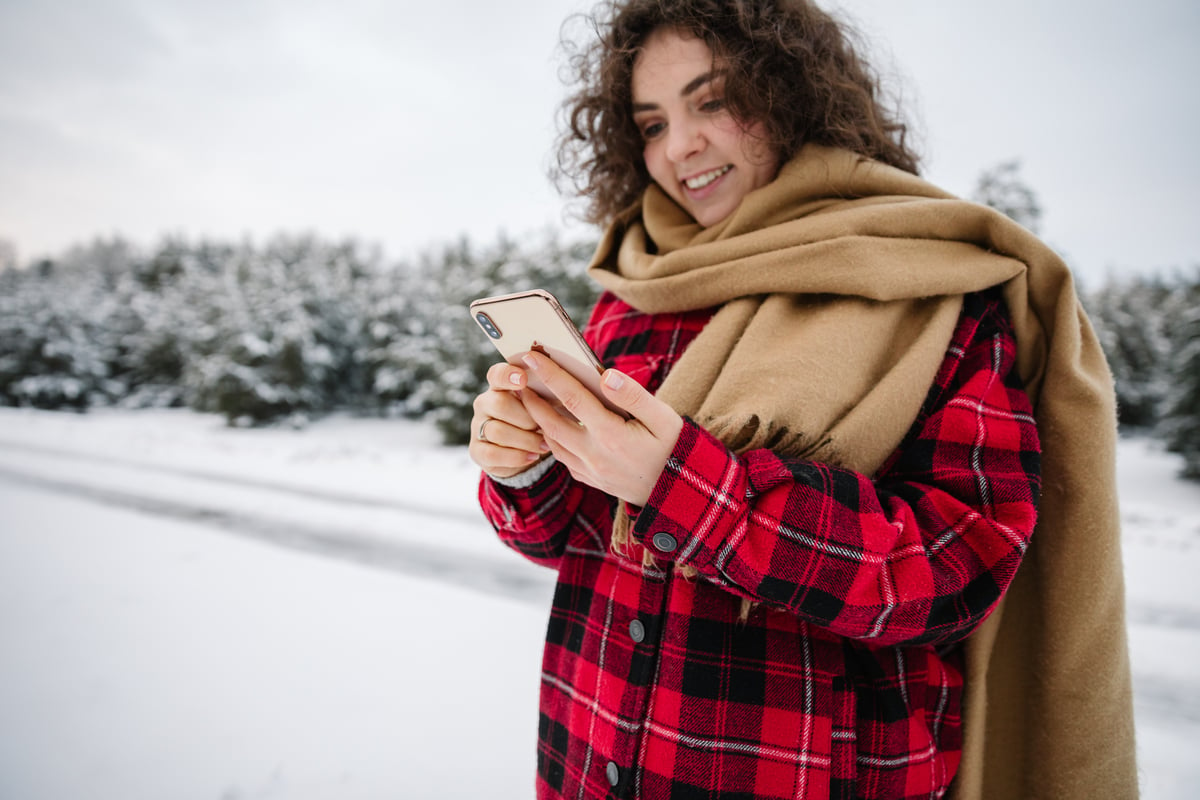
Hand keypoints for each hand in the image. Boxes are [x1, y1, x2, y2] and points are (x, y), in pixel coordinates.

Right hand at [468, 361, 549, 478]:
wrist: (524, 452)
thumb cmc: (537, 421)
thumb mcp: (544, 406)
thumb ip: (546, 395)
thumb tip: (562, 389)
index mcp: (500, 386)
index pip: (497, 374)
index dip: (508, 375)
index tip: (523, 379)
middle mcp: (485, 403)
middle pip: (500, 404)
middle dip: (527, 418)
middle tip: (544, 427)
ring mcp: (478, 427)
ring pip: (498, 431)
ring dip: (526, 440)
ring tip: (544, 445)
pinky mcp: (477, 451)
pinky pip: (494, 454)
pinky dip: (517, 457)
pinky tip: (532, 456)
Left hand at [519, 350, 683, 506]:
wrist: (681, 493)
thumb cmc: (676, 448)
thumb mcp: (664, 419)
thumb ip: (634, 396)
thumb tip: (605, 375)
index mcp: (611, 435)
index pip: (572, 398)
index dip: (550, 374)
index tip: (532, 355)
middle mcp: (595, 455)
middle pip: (551, 423)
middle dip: (531, 399)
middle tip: (519, 378)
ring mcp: (591, 471)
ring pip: (553, 443)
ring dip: (538, 421)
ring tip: (530, 401)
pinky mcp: (592, 480)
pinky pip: (563, 459)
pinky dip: (552, 441)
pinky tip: (553, 427)